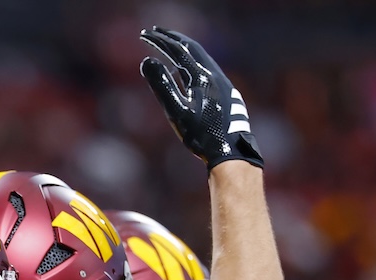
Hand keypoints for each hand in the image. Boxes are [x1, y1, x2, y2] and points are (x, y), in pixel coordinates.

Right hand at [140, 27, 262, 169]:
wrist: (230, 151)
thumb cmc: (202, 134)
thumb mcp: (176, 111)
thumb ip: (162, 85)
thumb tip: (147, 60)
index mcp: (202, 75)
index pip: (178, 49)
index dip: (160, 40)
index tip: (145, 35)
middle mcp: (214, 74)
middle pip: (191, 48)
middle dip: (172, 39)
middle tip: (155, 33)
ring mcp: (222, 82)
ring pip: (200, 58)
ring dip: (182, 50)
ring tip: (168, 48)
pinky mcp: (226, 93)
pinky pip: (206, 69)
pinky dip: (191, 63)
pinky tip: (186, 73)